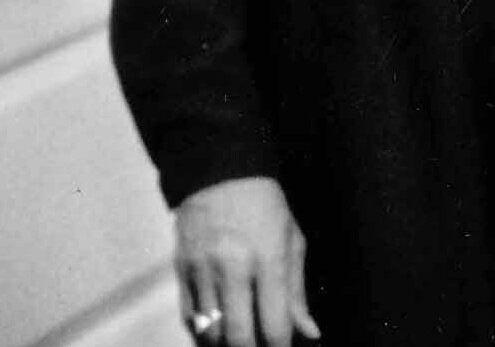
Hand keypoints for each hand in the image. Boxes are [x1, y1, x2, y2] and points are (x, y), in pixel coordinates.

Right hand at [175, 176, 320, 346]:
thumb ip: (297, 292)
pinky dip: (204, 332)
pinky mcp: (181, 270)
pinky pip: (190, 319)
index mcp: (268, 257)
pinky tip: (218, 328)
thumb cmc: (264, 206)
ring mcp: (203, 270)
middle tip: (260, 345)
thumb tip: (310, 335)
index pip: (274, 325)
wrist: (220, 170)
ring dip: (226, 344)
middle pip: (239, 338)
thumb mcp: (291, 239)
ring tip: (240, 336)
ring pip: (211, 334)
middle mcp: (233, 266)